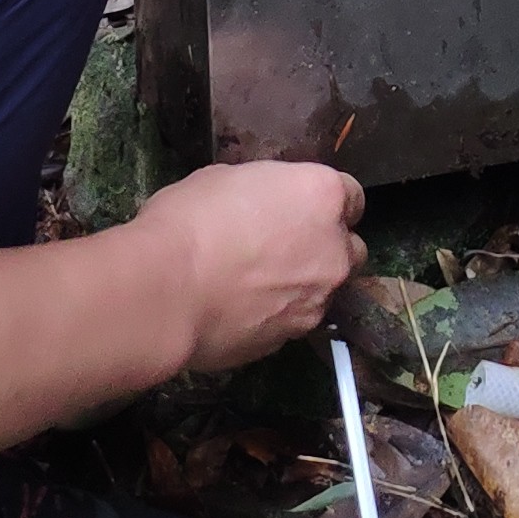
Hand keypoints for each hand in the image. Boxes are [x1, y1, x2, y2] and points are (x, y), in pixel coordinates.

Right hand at [136, 159, 366, 373]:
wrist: (167, 291)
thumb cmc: (190, 220)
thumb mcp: (223, 180)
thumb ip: (261, 194)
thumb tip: (258, 208)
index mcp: (323, 196)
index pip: (351, 196)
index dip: (322, 202)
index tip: (297, 207)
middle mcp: (335, 249)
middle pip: (349, 247)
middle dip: (325, 247)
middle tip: (281, 246)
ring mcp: (318, 299)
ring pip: (326, 289)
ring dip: (303, 284)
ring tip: (256, 285)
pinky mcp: (293, 337)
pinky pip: (294, 320)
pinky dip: (277, 314)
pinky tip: (240, 310)